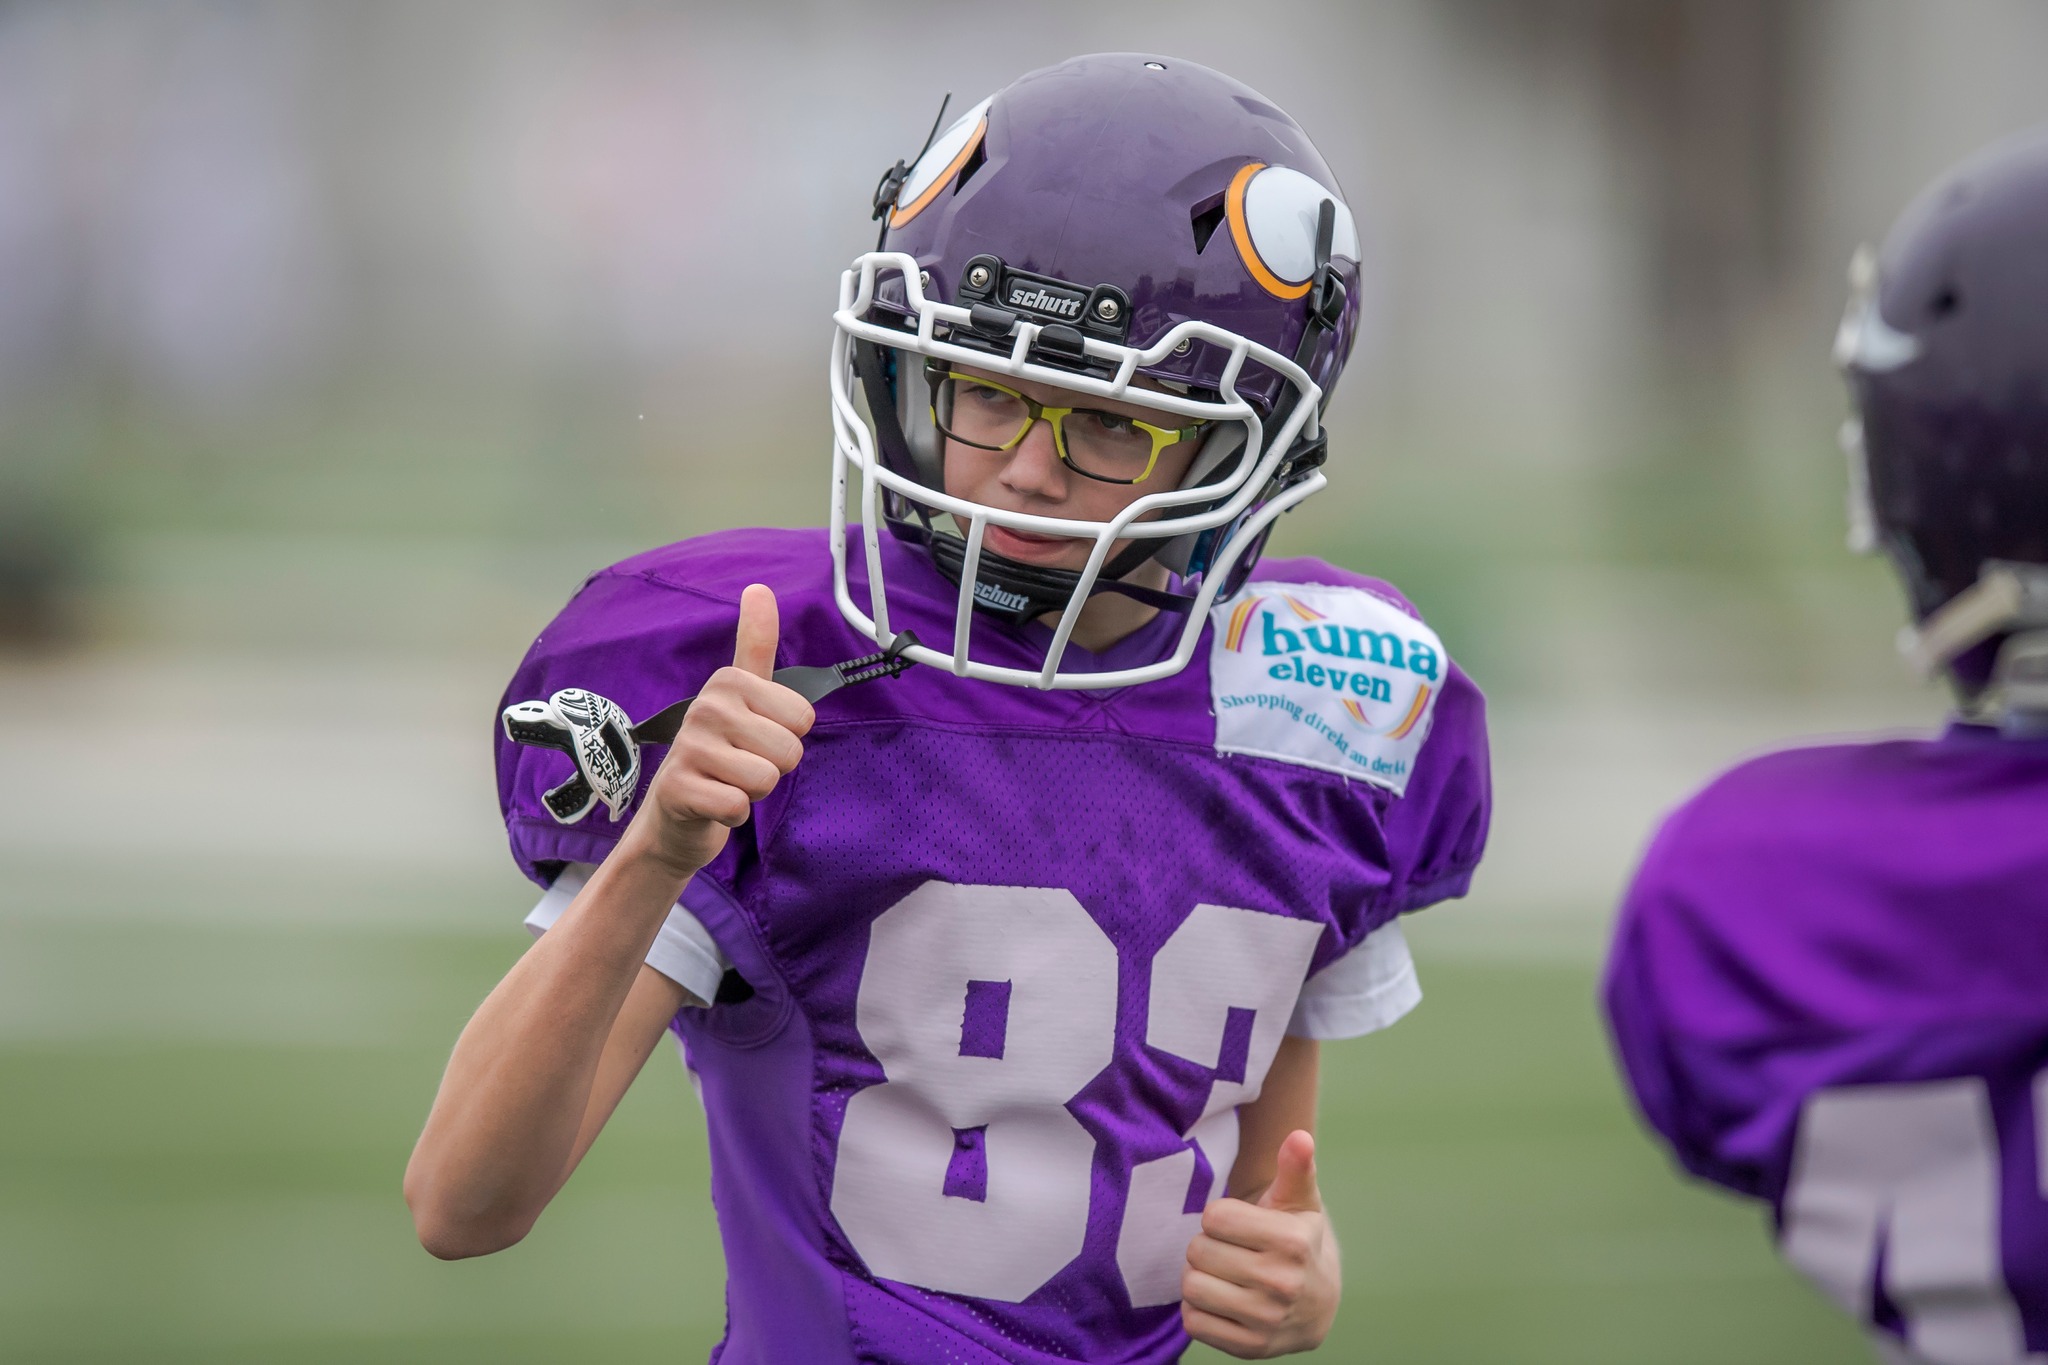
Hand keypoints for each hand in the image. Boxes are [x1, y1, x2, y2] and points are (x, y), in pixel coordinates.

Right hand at [630, 583, 813, 876]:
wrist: (677, 812)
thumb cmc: (720, 752)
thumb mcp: (743, 696)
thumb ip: (756, 644)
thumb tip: (759, 587)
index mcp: (729, 682)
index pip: (803, 717)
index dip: (788, 736)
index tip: (757, 737)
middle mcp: (706, 706)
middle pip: (789, 750)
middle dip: (773, 768)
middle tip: (742, 765)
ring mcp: (689, 747)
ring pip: (766, 779)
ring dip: (754, 792)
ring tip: (728, 782)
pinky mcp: (678, 789)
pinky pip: (738, 806)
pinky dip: (734, 814)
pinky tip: (714, 804)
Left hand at [1181, 1130, 1339, 1358]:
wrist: (1320, 1304)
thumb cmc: (1300, 1240)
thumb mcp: (1300, 1202)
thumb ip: (1295, 1168)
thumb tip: (1299, 1137)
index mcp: (1293, 1241)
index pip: (1214, 1216)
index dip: (1220, 1217)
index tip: (1237, 1224)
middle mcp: (1282, 1283)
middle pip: (1198, 1251)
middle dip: (1206, 1246)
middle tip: (1227, 1250)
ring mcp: (1266, 1320)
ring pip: (1191, 1287)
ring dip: (1198, 1277)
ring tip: (1220, 1273)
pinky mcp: (1250, 1348)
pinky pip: (1193, 1322)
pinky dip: (1198, 1310)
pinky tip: (1220, 1301)